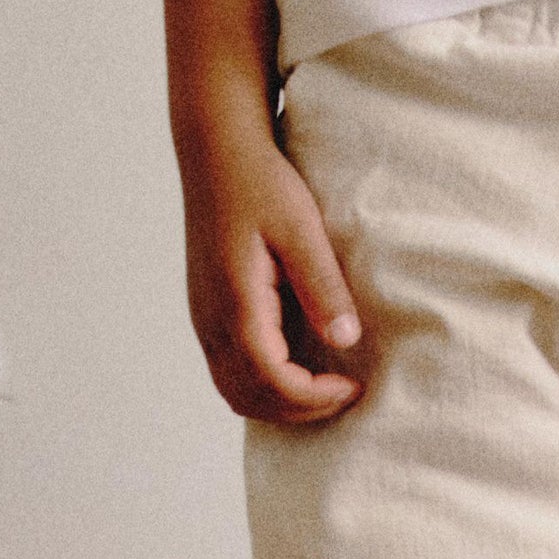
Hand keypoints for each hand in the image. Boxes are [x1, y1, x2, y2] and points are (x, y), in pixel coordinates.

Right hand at [179, 94, 362, 430]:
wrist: (215, 148)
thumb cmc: (260, 180)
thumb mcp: (301, 228)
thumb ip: (322, 285)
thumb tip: (346, 339)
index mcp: (236, 302)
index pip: (273, 380)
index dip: (315, 397)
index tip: (354, 387)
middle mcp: (211, 319)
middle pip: (250, 397)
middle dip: (300, 410)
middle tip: (345, 395)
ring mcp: (203, 318)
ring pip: (234, 392)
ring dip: (279, 404)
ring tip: (324, 390)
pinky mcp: (206, 312)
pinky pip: (228, 371)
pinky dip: (263, 387)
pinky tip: (297, 371)